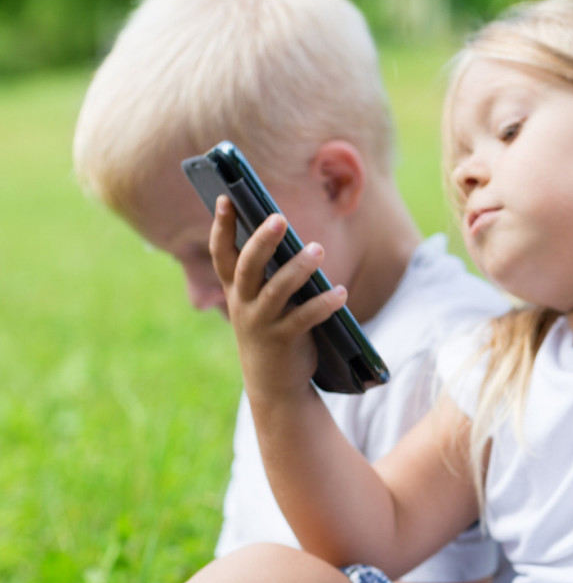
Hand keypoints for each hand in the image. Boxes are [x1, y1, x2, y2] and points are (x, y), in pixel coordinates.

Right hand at [208, 196, 348, 400]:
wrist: (273, 384)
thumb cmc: (271, 329)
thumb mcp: (262, 300)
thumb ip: (268, 272)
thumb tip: (284, 235)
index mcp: (235, 289)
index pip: (222, 253)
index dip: (221, 226)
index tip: (225, 198)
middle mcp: (243, 303)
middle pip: (248, 266)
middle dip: (261, 241)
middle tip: (278, 218)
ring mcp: (261, 323)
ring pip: (277, 290)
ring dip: (298, 268)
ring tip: (318, 250)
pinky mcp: (284, 340)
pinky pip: (305, 318)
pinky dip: (323, 303)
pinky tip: (341, 292)